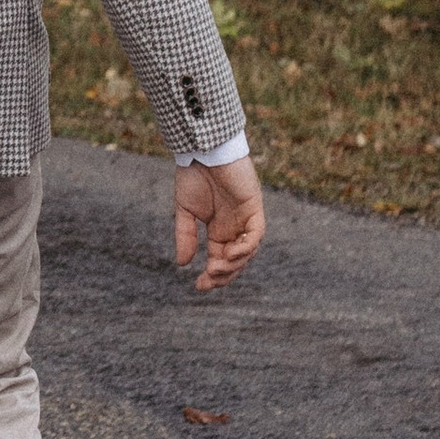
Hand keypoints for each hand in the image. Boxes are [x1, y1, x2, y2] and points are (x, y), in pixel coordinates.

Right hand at [175, 153, 264, 292]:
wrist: (203, 151)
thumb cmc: (194, 176)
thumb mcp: (185, 212)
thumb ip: (185, 236)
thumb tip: (182, 264)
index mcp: (219, 230)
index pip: (220, 260)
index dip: (213, 276)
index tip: (198, 286)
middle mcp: (235, 228)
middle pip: (236, 261)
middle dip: (224, 275)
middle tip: (207, 282)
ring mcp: (246, 218)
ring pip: (248, 251)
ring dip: (234, 264)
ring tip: (216, 268)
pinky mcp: (254, 208)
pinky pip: (256, 234)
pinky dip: (246, 247)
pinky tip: (230, 254)